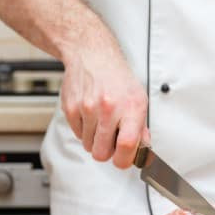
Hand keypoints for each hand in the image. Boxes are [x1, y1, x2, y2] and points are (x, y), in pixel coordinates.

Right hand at [60, 23, 148, 168]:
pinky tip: (90, 115)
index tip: (124, 159)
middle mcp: (109, 107)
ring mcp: (88, 108)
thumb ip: (141, 128)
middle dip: (107, 152)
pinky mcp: (71, 108)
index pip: (127, 145)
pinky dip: (84, 130)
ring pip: (88, 146)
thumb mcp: (138, 99)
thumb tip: (143, 152)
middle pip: (102, 153)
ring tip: (101, 123)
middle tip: (111, 141)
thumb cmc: (117, 78)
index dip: (124, 160)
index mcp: (131, 107)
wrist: (92, 55)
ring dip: (95, 140)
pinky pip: (77, 134)